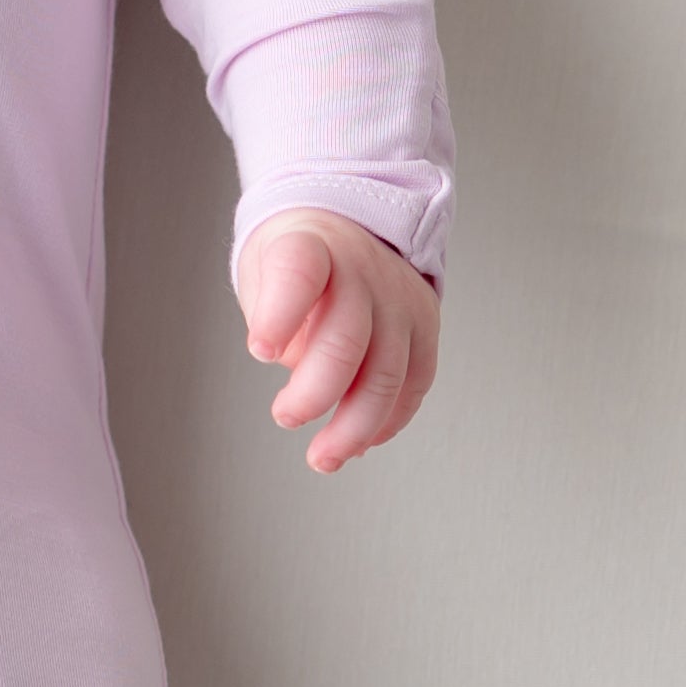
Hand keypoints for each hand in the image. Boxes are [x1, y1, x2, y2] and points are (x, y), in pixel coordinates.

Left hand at [237, 208, 438, 474]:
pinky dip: (387, 422)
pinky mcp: (424, 326)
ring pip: (386, 374)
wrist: (350, 230)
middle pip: (347, 339)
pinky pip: (415, 384)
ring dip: (353, 428)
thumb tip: (290, 369)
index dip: (280, 314)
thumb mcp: (264, 270)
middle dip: (315, 393)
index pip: (299, 274)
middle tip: (286, 416)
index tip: (260, 351)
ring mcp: (399, 299)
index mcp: (312, 247)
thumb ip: (272, 317)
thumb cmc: (298, 259)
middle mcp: (363, 270)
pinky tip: (361, 441)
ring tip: (323, 456)